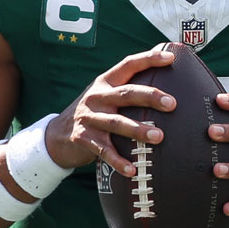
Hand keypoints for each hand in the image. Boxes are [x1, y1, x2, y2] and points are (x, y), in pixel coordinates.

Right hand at [45, 48, 176, 176]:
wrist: (56, 135)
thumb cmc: (93, 113)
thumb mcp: (104, 95)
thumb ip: (127, 88)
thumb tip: (164, 80)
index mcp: (105, 82)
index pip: (128, 65)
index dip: (148, 59)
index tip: (170, 58)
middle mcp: (97, 97)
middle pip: (126, 94)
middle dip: (150, 97)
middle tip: (171, 103)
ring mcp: (90, 118)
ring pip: (117, 123)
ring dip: (138, 130)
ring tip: (159, 137)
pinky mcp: (84, 139)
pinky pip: (104, 151)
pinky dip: (119, 161)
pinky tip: (132, 170)